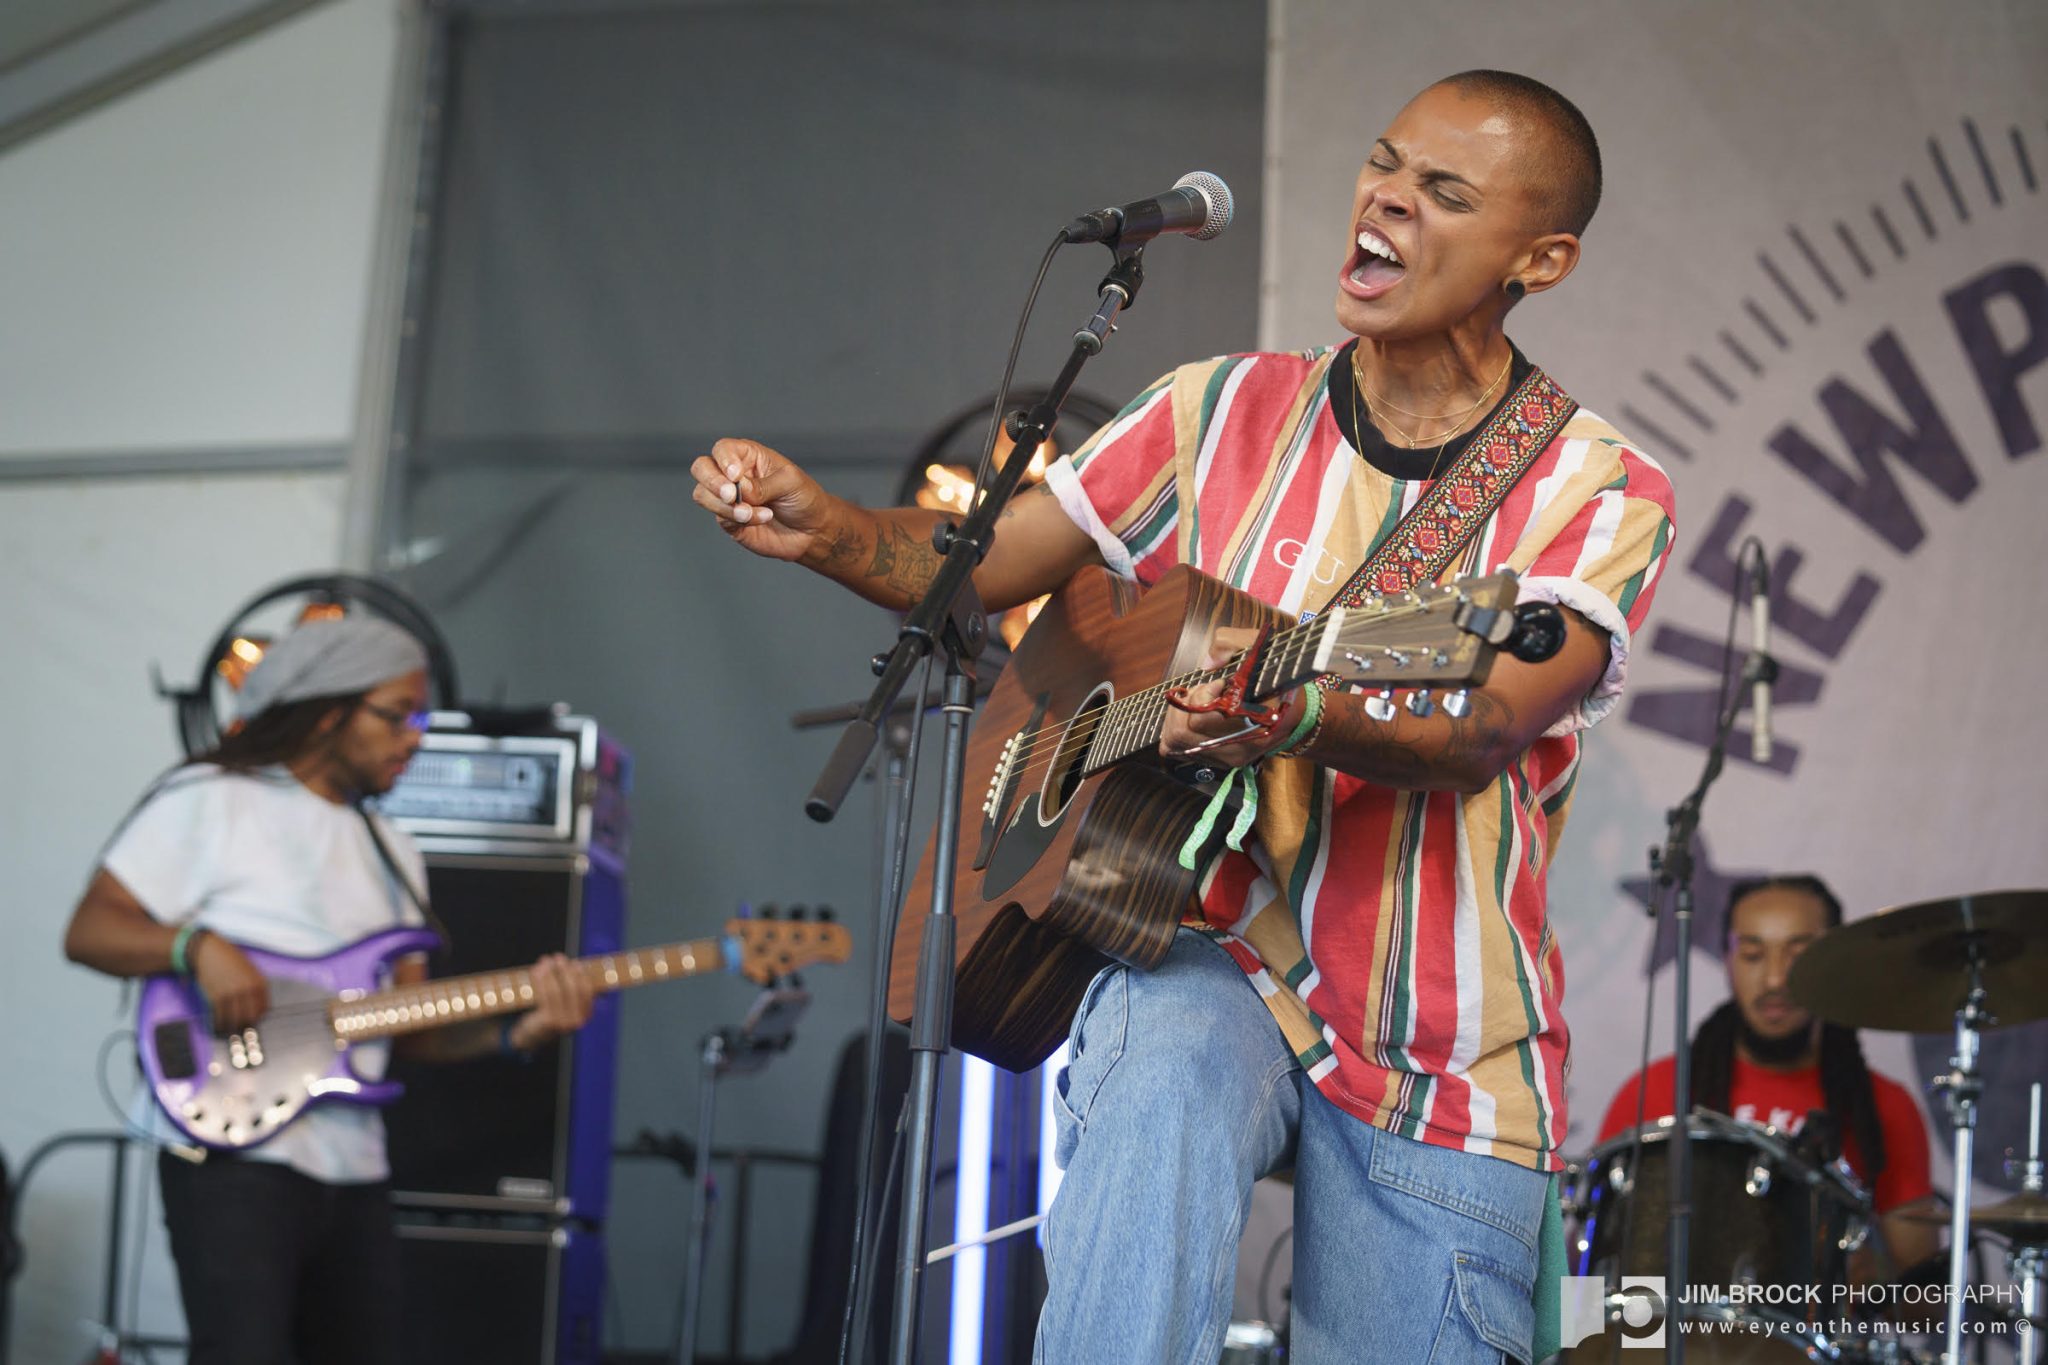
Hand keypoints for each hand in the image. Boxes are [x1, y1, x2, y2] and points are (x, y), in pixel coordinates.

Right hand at [189, 933, 268, 1031]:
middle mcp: (248, 990)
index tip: (250, 1021)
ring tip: (227, 1030)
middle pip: (251, 1017)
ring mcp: (232, 994)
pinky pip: (220, 1017)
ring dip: (231, 1028)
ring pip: (235, 1020)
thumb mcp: (250, 971)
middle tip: (239, 1029)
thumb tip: (257, 1010)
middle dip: (245, 1026)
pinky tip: (217, 1025)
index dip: (257, 1017)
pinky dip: (218, 1024)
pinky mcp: (217, 997)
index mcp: (259, 983)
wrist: (209, 952)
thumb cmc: (230, 961)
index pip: (264, 1009)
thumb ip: (254, 988)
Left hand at [507, 954, 595, 1050]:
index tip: (575, 962)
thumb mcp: (567, 1004)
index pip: (588, 990)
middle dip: (565, 969)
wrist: (534, 1034)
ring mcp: (563, 1023)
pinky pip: (544, 996)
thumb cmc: (552, 1012)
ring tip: (545, 960)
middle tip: (558, 957)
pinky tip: (536, 971)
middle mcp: (578, 1020)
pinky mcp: (548, 1021)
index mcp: (586, 1014)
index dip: (582, 974)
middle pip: (573, 989)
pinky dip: (540, 980)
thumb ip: (576, 988)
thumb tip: (584, 965)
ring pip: (556, 991)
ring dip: (550, 972)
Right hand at [691, 438, 836, 562]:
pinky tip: (762, 518)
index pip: (723, 449)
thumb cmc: (804, 498)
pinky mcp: (729, 521)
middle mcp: (733, 475)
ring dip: (727, 506)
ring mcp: (729, 499)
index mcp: (748, 456)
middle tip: (731, 495)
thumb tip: (738, 490)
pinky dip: (739, 520)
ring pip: (704, 495)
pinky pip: (720, 518)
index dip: (724, 460)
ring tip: (752, 513)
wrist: (813, 530)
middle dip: (712, 481)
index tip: (736, 475)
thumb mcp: (790, 483)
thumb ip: (762, 485)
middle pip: (701, 468)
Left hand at [1157, 627, 1306, 768]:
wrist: (1294, 709)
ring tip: (1200, 701)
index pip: (1200, 721)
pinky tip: (1196, 714)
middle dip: (1185, 706)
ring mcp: (1225, 758)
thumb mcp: (1259, 647)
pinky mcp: (1216, 760)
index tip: (1220, 684)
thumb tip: (1207, 663)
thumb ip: (1230, 643)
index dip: (1202, 697)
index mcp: (1250, 726)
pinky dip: (1178, 728)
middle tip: (1206, 691)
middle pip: (1180, 734)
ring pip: (1174, 743)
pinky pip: (1178, 749)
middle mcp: (1236, 749)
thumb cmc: (1275, 676)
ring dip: (1178, 717)